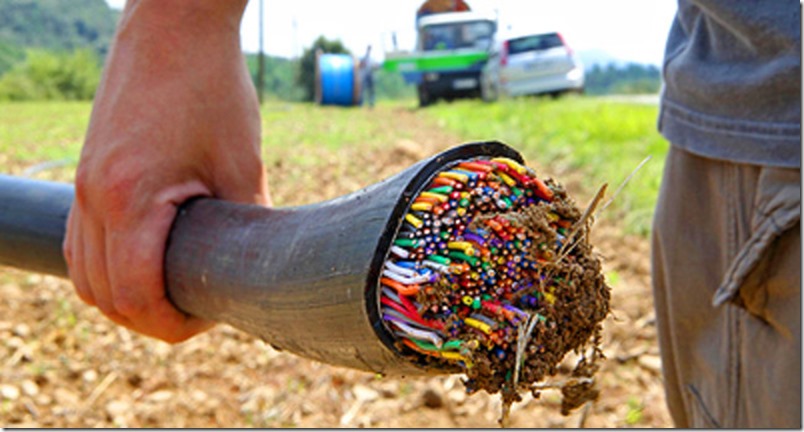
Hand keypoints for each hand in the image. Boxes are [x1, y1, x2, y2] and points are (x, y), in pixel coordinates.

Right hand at [64, 0, 269, 342]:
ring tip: (175, 292)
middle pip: (104, 297)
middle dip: (151, 319)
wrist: (172, 27)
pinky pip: (80, 243)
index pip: (136, 297)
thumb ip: (244, 226)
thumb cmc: (212, 88)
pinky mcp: (86, 174)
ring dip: (124, 298)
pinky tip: (145, 263)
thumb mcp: (243, 166)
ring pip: (84, 275)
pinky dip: (106, 268)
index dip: (175, 325)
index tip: (212, 316)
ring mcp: (82, 186)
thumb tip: (254, 271)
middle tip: (200, 309)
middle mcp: (92, 198)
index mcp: (129, 199)